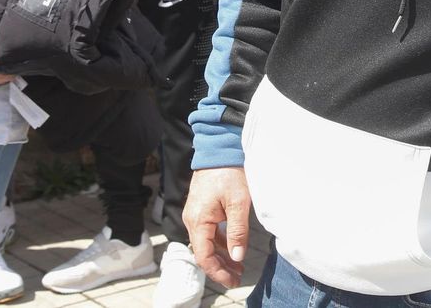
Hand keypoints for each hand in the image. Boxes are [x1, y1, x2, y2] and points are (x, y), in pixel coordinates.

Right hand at [185, 167, 251, 286]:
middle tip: (238, 277)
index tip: (232, 281)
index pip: (204, 256)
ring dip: (221, 256)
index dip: (217, 272)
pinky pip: (207, 232)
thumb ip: (237, 231)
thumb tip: (237, 257)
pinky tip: (232, 248)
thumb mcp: (238, 203)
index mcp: (198, 221)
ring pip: (206, 243)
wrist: (219, 150)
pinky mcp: (201, 209)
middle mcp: (192, 220)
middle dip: (220, 267)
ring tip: (238, 266)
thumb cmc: (230, 173)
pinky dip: (219, 243)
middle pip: (204, 252)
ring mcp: (195, 214)